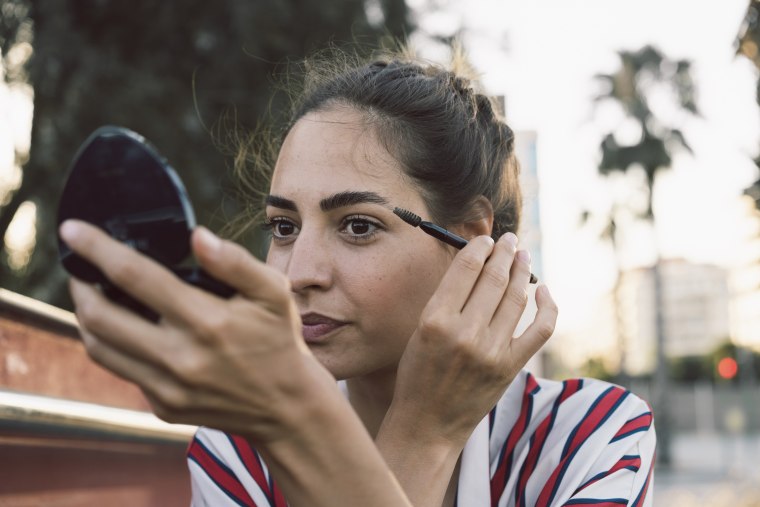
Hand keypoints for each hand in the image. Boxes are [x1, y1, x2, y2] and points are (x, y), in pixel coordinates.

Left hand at [59, 220, 335, 442]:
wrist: (286, 406)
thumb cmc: (279, 341)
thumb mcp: (273, 292)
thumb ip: (235, 261)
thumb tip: (196, 236)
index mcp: (207, 322)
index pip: (135, 276)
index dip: (97, 249)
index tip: (72, 230)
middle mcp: (181, 357)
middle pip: (100, 316)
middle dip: (79, 284)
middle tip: (79, 267)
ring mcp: (168, 388)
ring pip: (99, 347)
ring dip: (85, 316)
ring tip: (91, 295)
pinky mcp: (163, 407)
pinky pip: (122, 370)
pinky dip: (113, 344)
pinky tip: (126, 329)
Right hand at [384, 232, 557, 446]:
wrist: (427, 424)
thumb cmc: (417, 375)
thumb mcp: (419, 331)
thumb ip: (445, 300)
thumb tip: (475, 266)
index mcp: (435, 320)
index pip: (466, 269)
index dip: (480, 248)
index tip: (485, 239)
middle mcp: (465, 333)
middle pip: (494, 278)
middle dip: (504, 252)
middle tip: (509, 240)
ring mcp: (491, 351)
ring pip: (517, 297)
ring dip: (522, 271)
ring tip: (523, 257)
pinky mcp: (510, 367)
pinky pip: (540, 329)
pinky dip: (546, 306)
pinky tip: (542, 291)